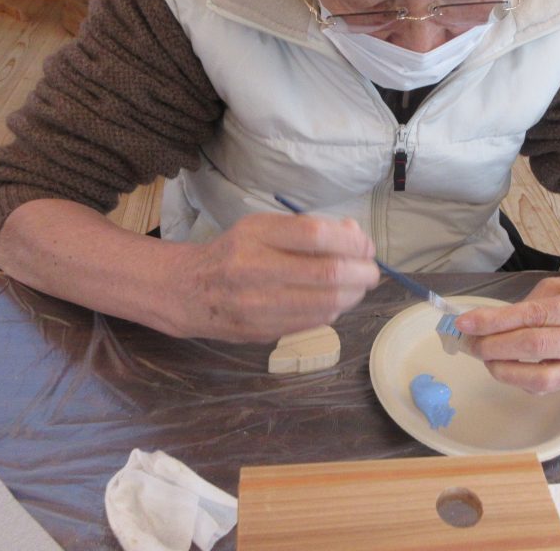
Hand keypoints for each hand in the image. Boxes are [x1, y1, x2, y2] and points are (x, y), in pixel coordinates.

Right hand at [177, 212, 379, 342]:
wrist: (188, 290)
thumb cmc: (235, 252)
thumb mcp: (264, 228)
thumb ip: (308, 229)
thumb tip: (355, 233)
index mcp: (255, 235)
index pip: (316, 234)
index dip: (351, 240)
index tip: (365, 244)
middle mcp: (253, 268)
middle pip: (327, 272)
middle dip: (362, 272)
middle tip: (371, 271)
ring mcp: (257, 304)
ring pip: (326, 303)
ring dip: (353, 294)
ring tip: (358, 286)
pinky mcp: (261, 331)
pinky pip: (313, 322)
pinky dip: (334, 310)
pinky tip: (335, 301)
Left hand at [453, 274, 559, 393]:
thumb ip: (527, 304)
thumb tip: (487, 323)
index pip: (533, 315)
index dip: (495, 321)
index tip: (465, 323)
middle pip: (534, 346)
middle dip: (493, 345)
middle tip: (469, 341)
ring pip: (540, 377)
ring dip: (503, 369)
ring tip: (485, 356)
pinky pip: (545, 387)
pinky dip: (518, 379)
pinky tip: (505, 365)